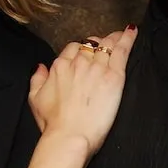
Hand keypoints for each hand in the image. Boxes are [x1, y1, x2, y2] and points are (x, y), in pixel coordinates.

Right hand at [28, 26, 136, 154]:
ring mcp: (97, 68)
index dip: (82, 50)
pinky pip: (122, 51)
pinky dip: (128, 39)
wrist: (69, 136)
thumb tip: (41, 67)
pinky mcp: (114, 76)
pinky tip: (132, 31)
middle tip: (106, 46)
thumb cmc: (53, 123)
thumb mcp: (35, 99)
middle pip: (91, 45)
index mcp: (60, 67)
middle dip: (98, 44)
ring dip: (114, 38)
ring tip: (122, 34)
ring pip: (107, 45)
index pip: (73, 48)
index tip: (88, 53)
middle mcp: (78, 63)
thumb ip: (37, 79)